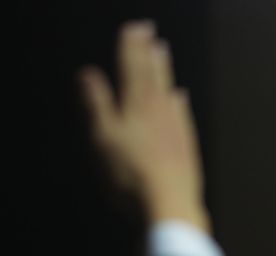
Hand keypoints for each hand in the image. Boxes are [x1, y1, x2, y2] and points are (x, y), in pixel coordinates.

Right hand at [79, 22, 208, 231]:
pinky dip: (180, 102)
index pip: (132, 68)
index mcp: (136, 105)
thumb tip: (88, 74)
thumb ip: (96, 103)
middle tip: (150, 32)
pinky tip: (181, 98)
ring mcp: (176, 128)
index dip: (131, 47)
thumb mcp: (102, 138)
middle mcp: (159, 111)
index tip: (134, 28)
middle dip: (149, 52)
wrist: (169, 206)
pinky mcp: (187, 147)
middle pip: (153, 75)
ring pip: (169, 90)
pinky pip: (183, 116)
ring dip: (165, 71)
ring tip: (163, 52)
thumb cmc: (129, 175)